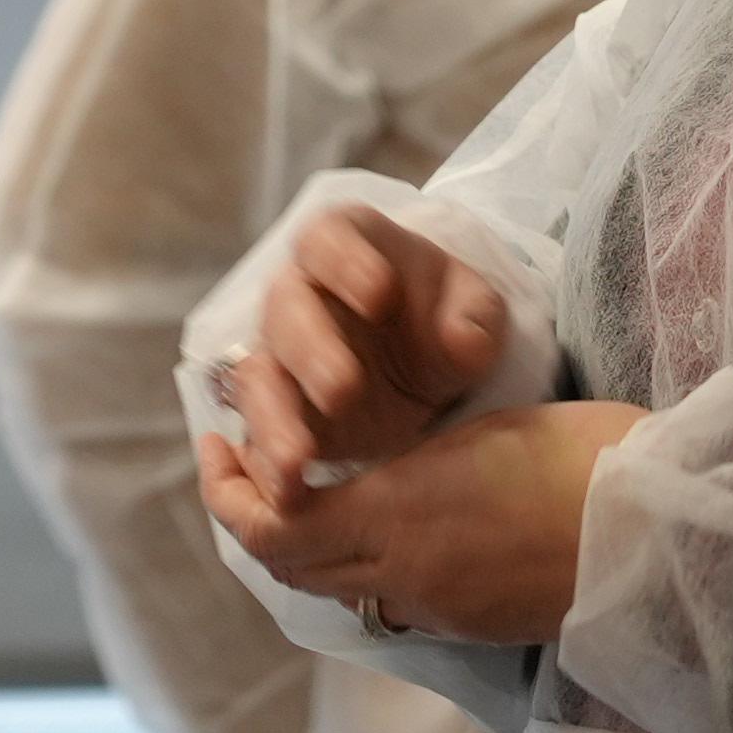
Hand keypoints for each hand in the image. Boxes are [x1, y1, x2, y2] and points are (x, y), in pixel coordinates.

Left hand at [197, 400, 648, 645]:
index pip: (273, 527)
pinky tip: (378, 522)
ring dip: (304, 544)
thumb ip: (405, 467)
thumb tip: (367, 482)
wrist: (664, 525)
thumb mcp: (477, 435)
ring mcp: (440, 608)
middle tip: (244, 462)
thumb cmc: (582, 453)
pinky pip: (389, 601)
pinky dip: (361, 566)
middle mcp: (406, 574)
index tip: (219, 443)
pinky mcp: (473, 623)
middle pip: (289, 567)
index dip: (232, 492)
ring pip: (335, 587)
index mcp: (400, 514)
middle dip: (253, 516)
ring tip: (304, 487)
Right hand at [218, 206, 513, 498]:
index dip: (346, 263)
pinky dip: (266, 464)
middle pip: (284, 309)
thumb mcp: (476, 312)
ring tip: (299, 465)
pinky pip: (256, 433)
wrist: (431, 369)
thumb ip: (475, 319)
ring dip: (274, 420)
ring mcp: (279, 355)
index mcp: (344, 247)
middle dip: (311, 351)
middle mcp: (299, 295)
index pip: (328, 238)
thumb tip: (460, 342)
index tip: (381, 295)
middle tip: (343, 391)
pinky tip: (287, 495)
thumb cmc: (446, 320)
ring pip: (258, 378)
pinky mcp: (275, 413)